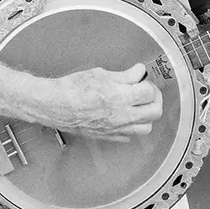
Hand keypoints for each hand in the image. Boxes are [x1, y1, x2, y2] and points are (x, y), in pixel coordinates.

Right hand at [38, 64, 162, 141]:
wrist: (54, 105)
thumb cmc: (72, 88)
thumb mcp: (101, 74)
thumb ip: (125, 75)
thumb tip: (139, 72)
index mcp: (120, 97)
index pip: (150, 92)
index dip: (149, 84)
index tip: (144, 80)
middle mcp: (121, 116)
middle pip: (154, 112)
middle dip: (155, 100)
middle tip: (147, 92)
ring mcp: (115, 128)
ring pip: (146, 128)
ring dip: (147, 116)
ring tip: (139, 105)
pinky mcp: (107, 136)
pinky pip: (129, 136)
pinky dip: (132, 127)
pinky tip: (125, 117)